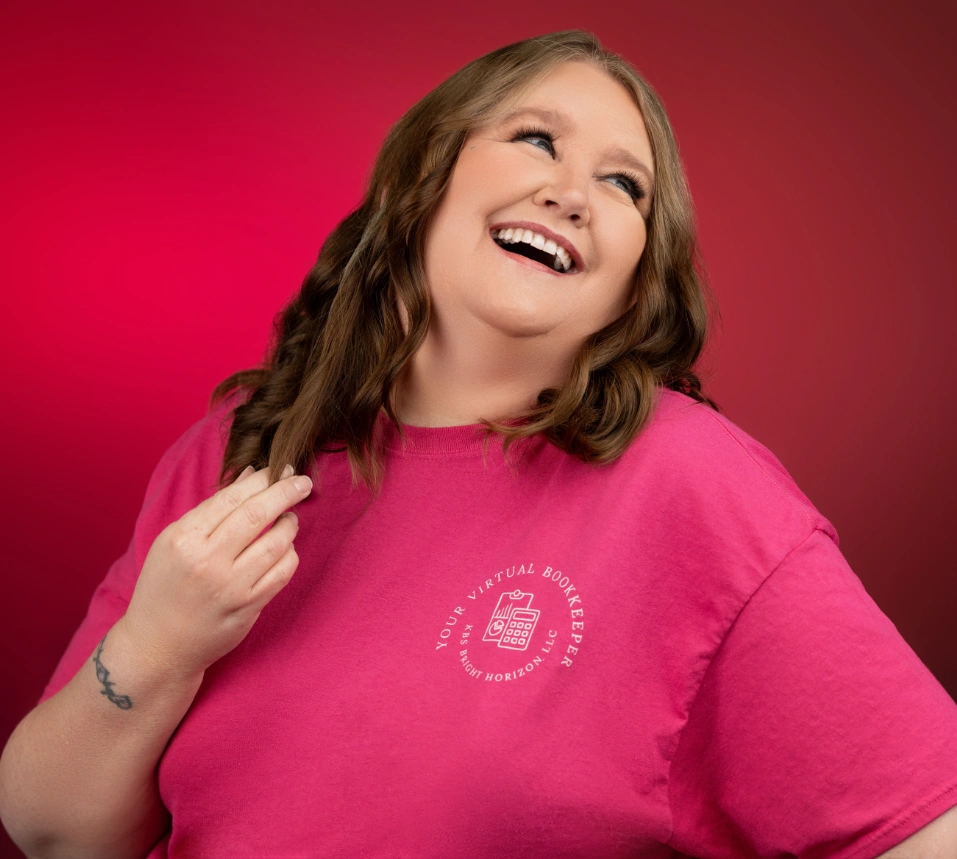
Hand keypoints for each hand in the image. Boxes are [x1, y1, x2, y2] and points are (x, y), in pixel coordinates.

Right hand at [120, 464, 312, 678]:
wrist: (158, 646)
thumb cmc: (165, 588)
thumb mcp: (173, 543)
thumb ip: (212, 510)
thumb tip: (251, 475)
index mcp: (183, 539)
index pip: (232, 497)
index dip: (262, 479)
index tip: (280, 469)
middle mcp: (207, 561)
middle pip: (258, 514)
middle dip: (286, 491)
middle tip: (303, 481)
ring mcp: (230, 586)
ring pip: (277, 542)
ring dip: (290, 524)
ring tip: (290, 518)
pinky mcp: (249, 606)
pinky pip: (283, 571)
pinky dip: (290, 553)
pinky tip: (284, 548)